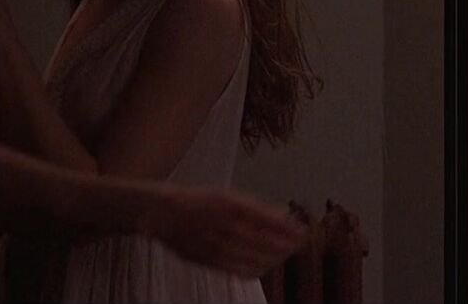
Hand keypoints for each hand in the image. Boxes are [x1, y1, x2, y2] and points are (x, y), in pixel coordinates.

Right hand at [147, 187, 307, 276]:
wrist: (163, 214)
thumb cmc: (198, 201)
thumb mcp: (228, 196)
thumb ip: (256, 207)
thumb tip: (283, 215)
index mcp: (234, 206)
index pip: (273, 223)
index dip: (291, 231)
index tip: (304, 232)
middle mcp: (229, 227)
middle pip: (269, 244)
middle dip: (288, 245)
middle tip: (300, 243)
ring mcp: (220, 247)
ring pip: (258, 260)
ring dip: (276, 258)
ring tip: (284, 254)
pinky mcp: (212, 262)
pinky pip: (242, 271)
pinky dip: (258, 269)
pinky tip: (264, 266)